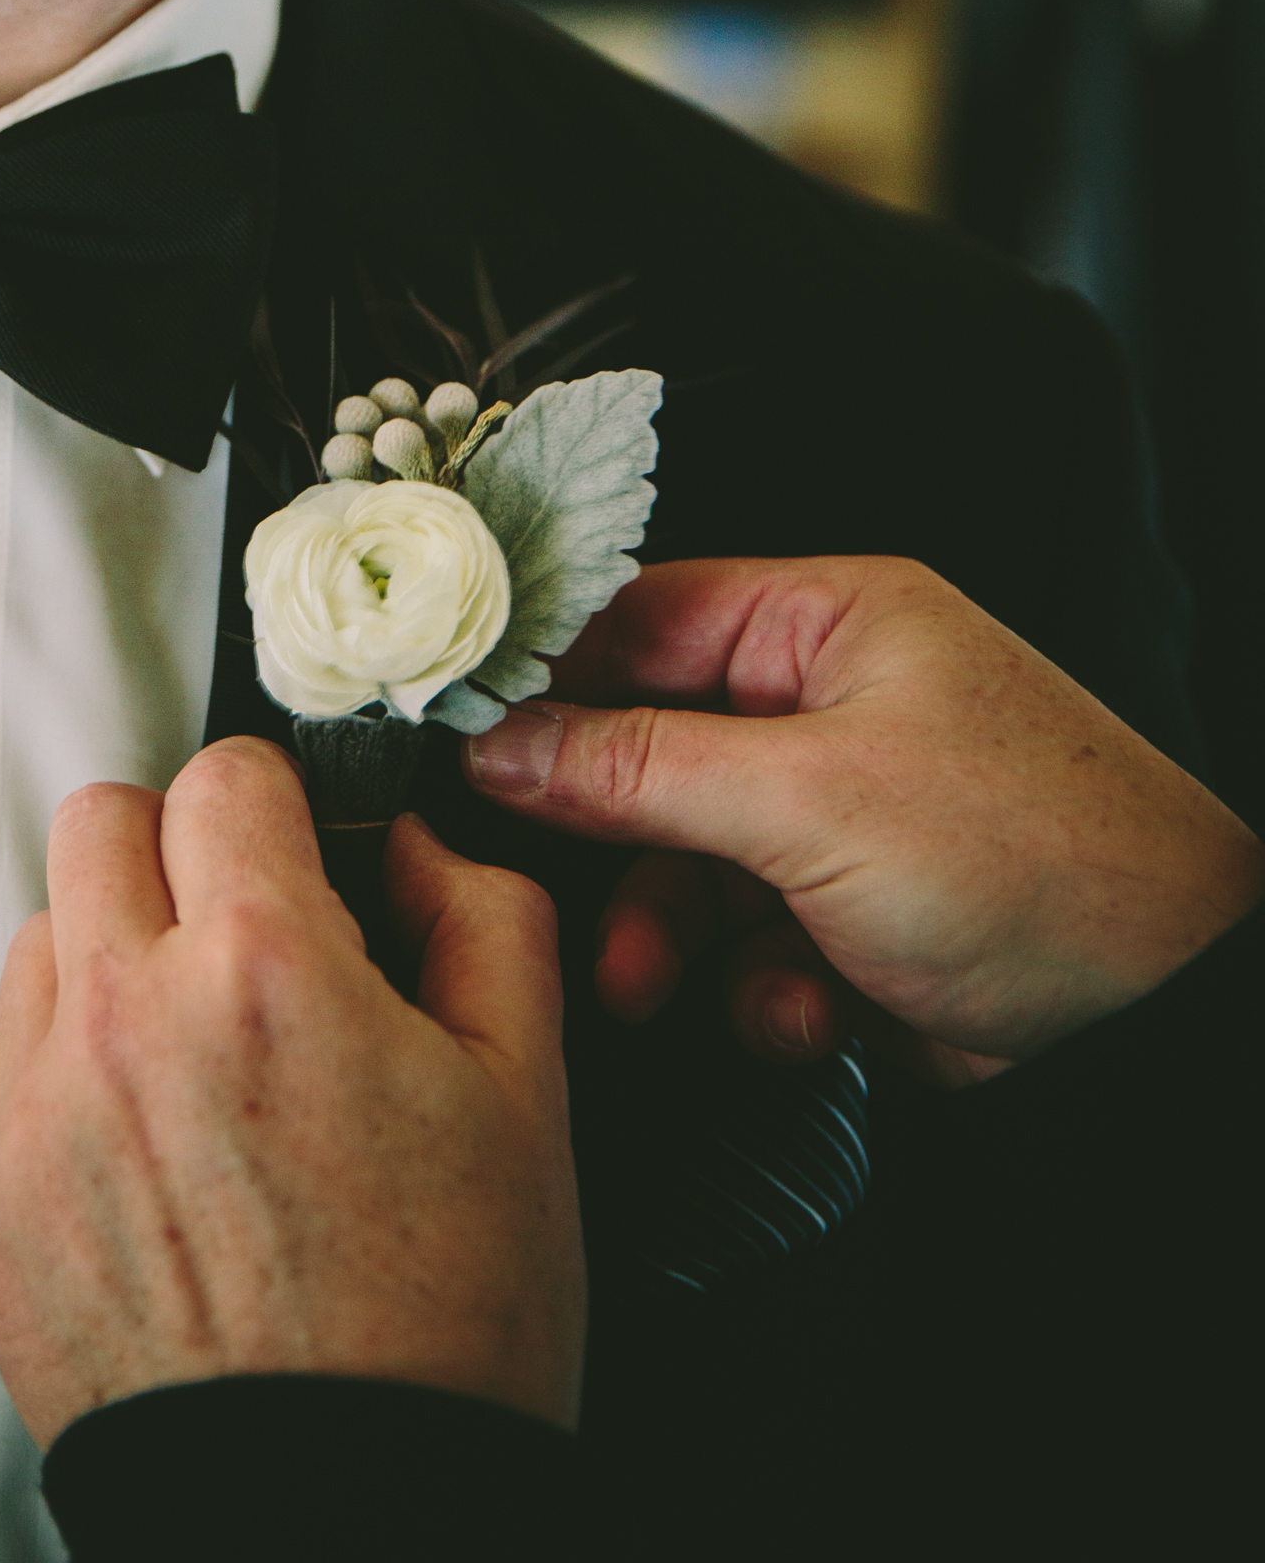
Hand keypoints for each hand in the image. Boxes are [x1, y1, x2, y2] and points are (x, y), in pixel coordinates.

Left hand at [0, 737, 583, 1447]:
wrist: (344, 1516)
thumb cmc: (441, 1336)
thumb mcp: (529, 1097)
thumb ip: (484, 922)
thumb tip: (419, 846)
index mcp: (267, 970)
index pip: (226, 775)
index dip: (279, 811)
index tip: (296, 860)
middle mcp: (132, 1017)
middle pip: (103, 823)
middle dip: (179, 858)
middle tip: (238, 940)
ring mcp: (42, 1108)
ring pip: (39, 935)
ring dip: (108, 966)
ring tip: (190, 1062)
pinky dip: (36, 1070)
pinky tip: (116, 1128)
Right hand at [466, 556, 1261, 1070]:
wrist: (1171, 1018)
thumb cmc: (1044, 865)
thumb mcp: (811, 802)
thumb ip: (639, 770)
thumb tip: (505, 741)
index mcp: (831, 624)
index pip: (642, 616)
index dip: (546, 671)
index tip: (463, 727)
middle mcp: (836, 707)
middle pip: (654, 753)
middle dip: (614, 842)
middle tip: (555, 890)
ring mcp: (852, 818)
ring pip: (693, 866)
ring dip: (674, 937)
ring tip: (663, 987)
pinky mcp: (865, 920)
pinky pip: (753, 945)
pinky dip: (762, 991)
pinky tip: (808, 1013)